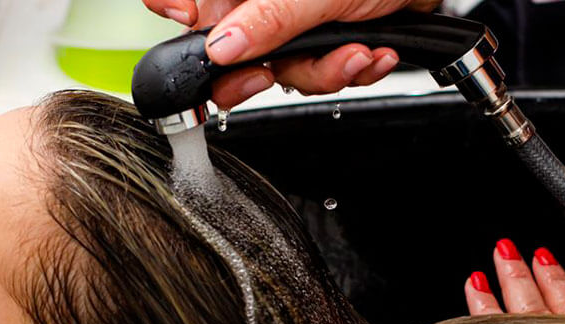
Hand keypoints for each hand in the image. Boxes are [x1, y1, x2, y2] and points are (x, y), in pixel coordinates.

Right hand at [142, 0, 440, 107]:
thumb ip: (268, 18)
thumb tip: (221, 47)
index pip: (191, 9)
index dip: (192, 37)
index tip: (210, 56)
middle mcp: (262, 2)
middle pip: (236, 56)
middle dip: (265, 72)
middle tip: (271, 74)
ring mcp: (296, 23)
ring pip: (287, 72)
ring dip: (328, 71)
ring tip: (359, 51)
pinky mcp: (328, 42)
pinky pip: (325, 73)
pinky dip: (353, 70)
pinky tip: (373, 53)